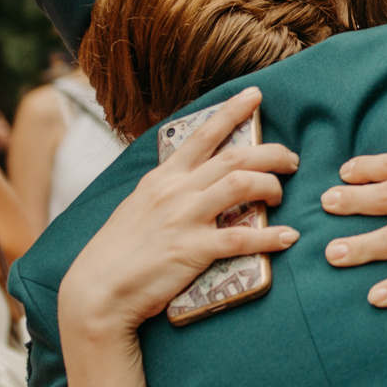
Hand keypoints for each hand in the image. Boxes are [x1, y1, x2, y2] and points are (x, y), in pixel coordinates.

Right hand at [61, 87, 300, 342]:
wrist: (96, 291)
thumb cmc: (115, 255)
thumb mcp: (136, 210)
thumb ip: (164, 195)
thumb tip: (188, 187)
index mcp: (161, 178)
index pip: (202, 134)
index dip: (232, 112)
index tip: (255, 95)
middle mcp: (175, 190)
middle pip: (234, 156)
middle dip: (270, 153)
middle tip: (290, 159)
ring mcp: (184, 218)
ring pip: (242, 184)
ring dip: (272, 186)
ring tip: (282, 195)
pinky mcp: (192, 250)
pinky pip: (242, 237)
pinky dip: (271, 237)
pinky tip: (288, 238)